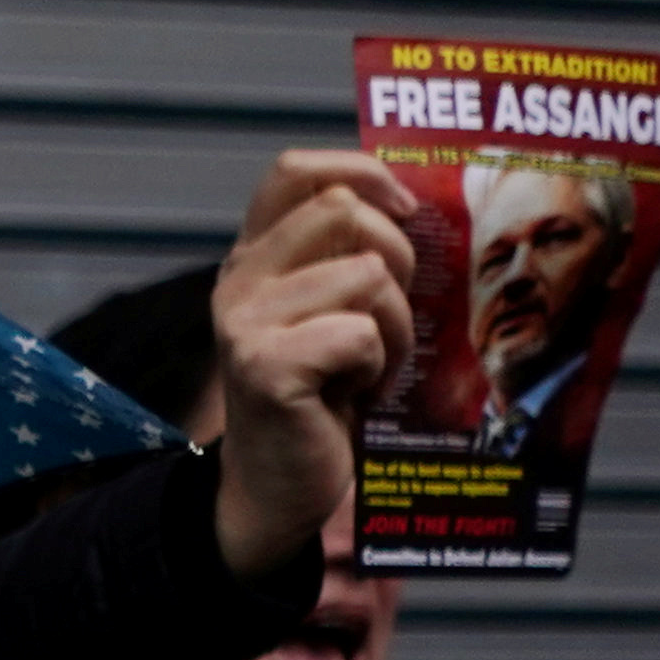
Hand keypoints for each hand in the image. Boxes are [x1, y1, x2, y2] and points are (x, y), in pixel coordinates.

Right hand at [210, 151, 416, 582]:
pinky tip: (355, 393)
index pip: (292, 170)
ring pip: (365, 274)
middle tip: (390, 316)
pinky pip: (361, 334)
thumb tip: (420, 204)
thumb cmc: (319, 398)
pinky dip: (378, 366)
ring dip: (394, 326)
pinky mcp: (266, 366)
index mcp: (254, 257)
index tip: (403, 208)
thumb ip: (348, 256)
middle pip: (344, 211)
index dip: (358, 171)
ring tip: (371, 367)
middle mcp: (239, 280)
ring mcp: (245, 322)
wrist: (276, 488)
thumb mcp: (331, 311)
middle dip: (395, 258)